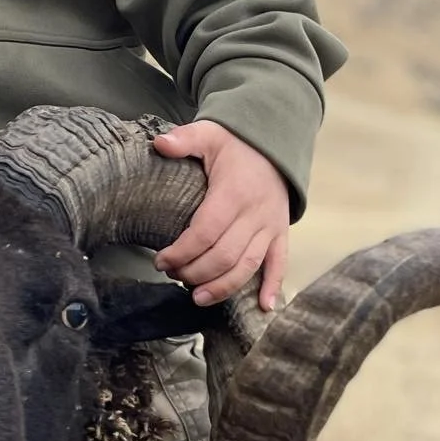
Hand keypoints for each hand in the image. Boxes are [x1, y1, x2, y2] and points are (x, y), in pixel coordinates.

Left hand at [152, 121, 289, 310]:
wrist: (275, 144)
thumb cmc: (236, 144)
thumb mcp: (209, 134)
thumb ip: (184, 139)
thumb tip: (158, 144)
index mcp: (234, 192)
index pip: (205, 232)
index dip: (182, 252)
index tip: (161, 261)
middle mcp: (255, 213)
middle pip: (224, 255)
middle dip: (195, 272)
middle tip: (173, 275)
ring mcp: (271, 226)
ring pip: (248, 265)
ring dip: (223, 286)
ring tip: (198, 298)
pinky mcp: (280, 234)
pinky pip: (280, 263)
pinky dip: (273, 286)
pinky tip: (263, 306)